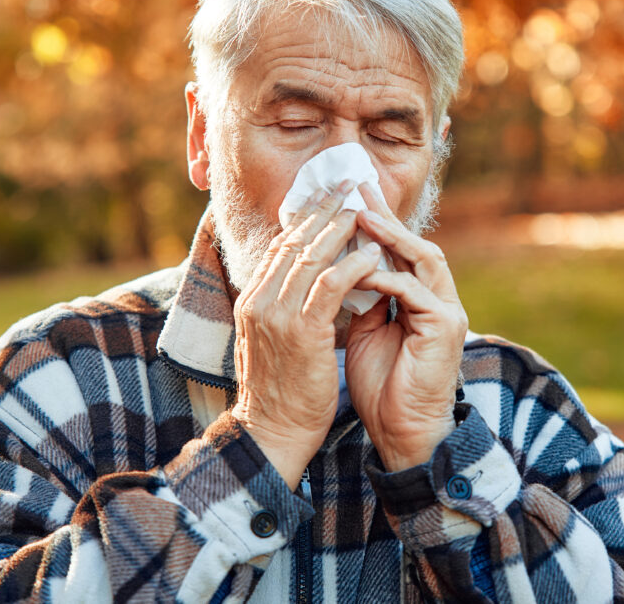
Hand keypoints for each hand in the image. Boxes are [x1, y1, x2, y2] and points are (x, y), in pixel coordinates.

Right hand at [229, 179, 382, 488]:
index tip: (330, 201)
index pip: (280, 248)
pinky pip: (329, 286)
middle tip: (350, 190)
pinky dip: (352, 266)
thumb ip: (283, 309)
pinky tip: (372, 255)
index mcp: (251, 301)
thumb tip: (306, 283)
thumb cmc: (280, 392)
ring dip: (340, 231)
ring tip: (365, 212)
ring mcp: (276, 314)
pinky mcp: (301, 331)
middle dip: (324, 213)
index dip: (307, 220)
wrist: (272, 433)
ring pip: (311, 257)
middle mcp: (258, 301)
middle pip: (294, 242)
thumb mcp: (273, 342)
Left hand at [345, 184, 467, 471]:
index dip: (375, 224)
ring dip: (390, 237)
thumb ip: (362, 298)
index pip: (399, 251)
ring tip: (360, 216)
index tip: (346, 199)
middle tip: (356, 190)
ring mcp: (447, 312)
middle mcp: (438, 300)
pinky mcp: (445, 328)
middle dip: (385, 217)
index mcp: (420, 300)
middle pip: (415, 244)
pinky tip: (359, 270)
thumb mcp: (365, 331)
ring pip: (423, 258)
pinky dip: (385, 278)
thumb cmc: (381, 385)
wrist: (400, 431)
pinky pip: (414, 291)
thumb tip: (341, 267)